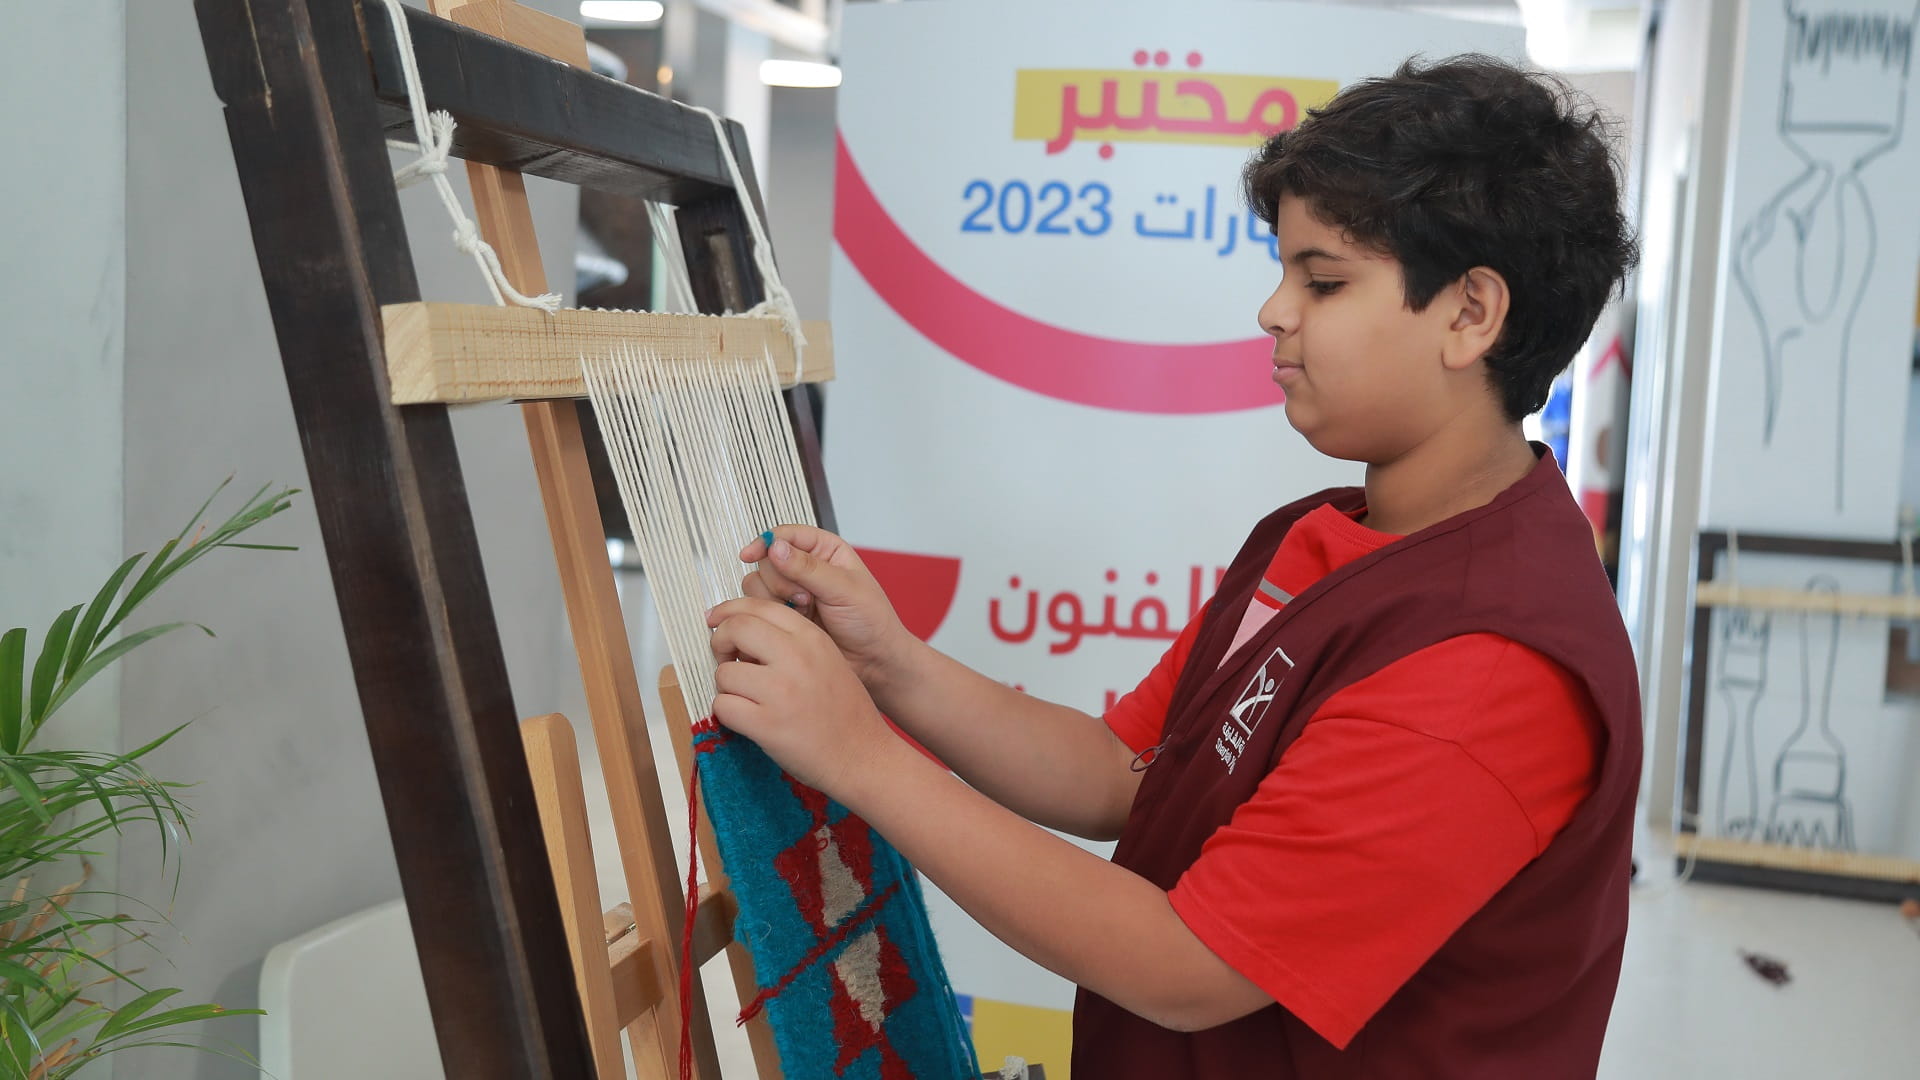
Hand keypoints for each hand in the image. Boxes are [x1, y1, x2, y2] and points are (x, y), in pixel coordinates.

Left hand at [706, 596, 891, 796]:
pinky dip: (727, 714)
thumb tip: (742, 635)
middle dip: (720, 643)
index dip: (729, 612)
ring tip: (748, 699)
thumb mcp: (826, 661)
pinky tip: (746, 720)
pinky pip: (723, 706)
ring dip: (727, 687)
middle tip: (726, 660)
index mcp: (812, 638)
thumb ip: (790, 643)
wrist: (864, 756)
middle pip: (735, 628)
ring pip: (724, 673)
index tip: (717, 622)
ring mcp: (781, 690)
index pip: (758, 606)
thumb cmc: (844, 712)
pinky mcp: (767, 724)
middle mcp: (796, 657)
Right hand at [737, 526, 911, 685]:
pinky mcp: (784, 614)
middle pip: (768, 560)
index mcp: (825, 549)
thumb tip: (777, 548)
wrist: (872, 661)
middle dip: (781, 580)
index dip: (766, 542)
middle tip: (806, 597)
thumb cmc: (870, 621)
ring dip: (777, 598)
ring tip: (806, 610)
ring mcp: (793, 591)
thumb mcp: (844, 589)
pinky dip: (773, 614)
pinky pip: (760, 606)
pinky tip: (797, 621)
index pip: (787, 535)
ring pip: (758, 583)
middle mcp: (806, 567)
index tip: (750, 554)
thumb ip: (809, 568)